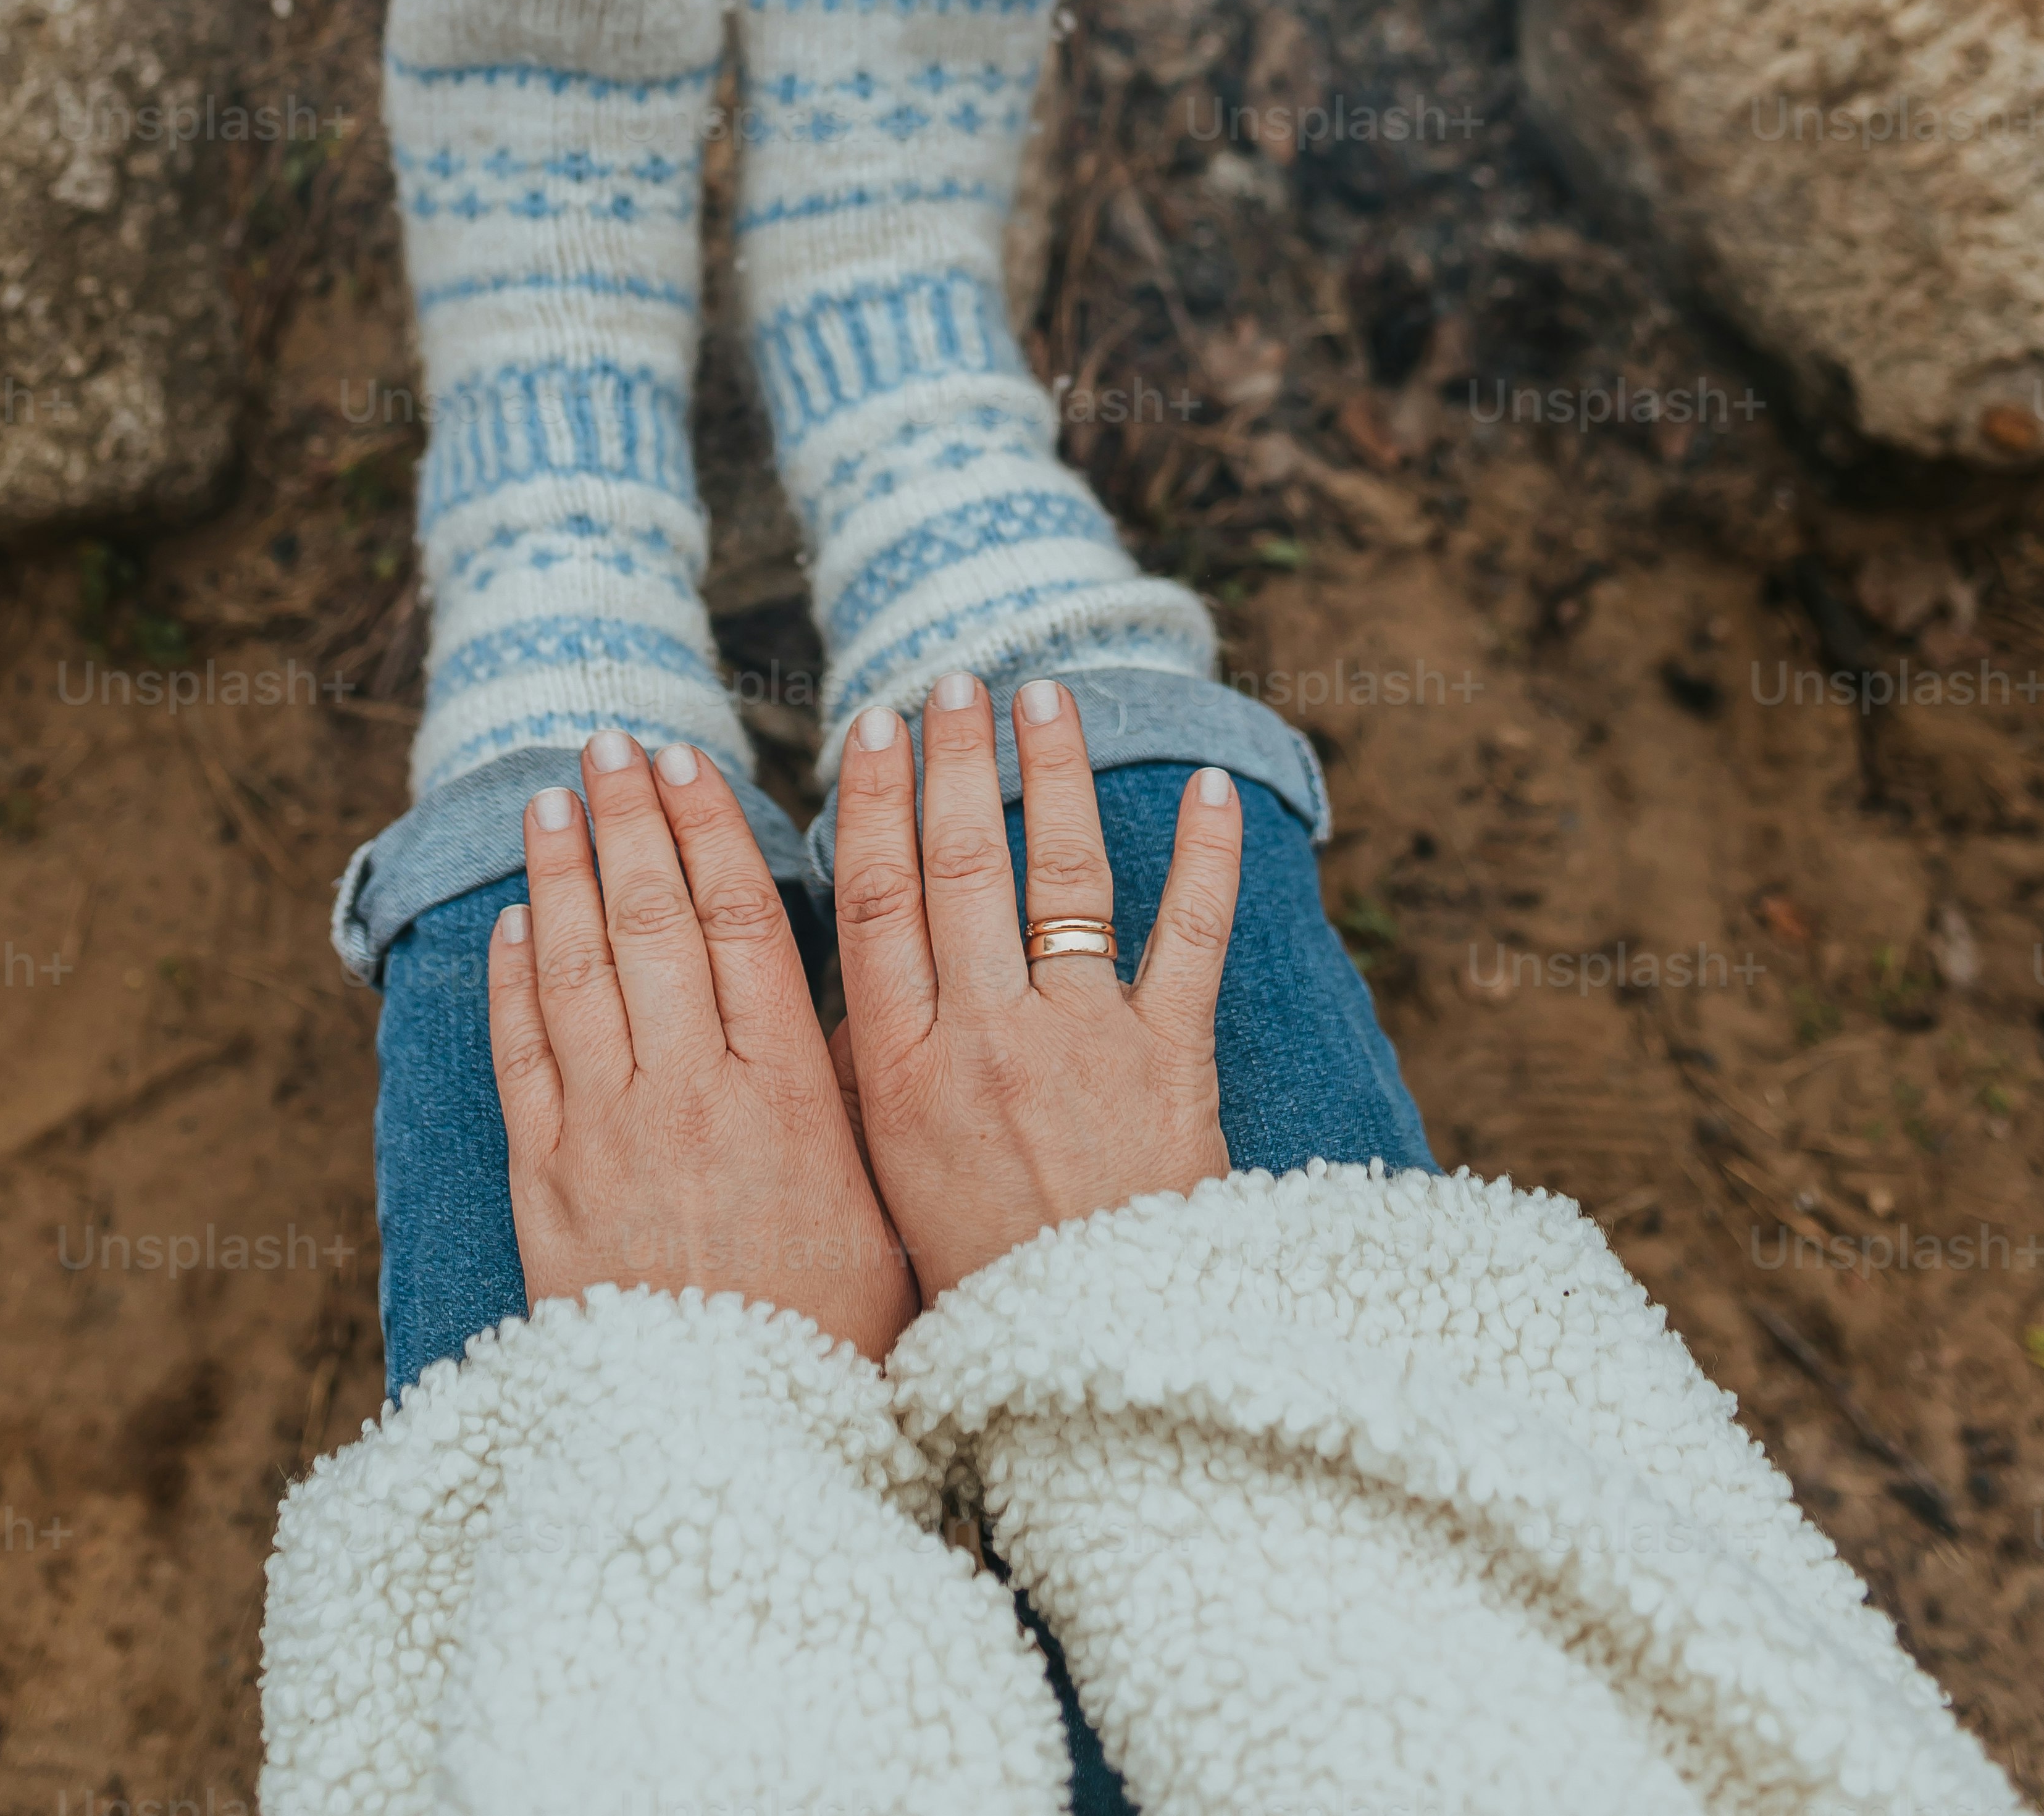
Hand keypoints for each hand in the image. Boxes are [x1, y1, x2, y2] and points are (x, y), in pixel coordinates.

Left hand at [490, 728, 917, 1360]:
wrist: (726, 1454)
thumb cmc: (834, 1342)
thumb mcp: (885, 1206)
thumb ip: (865, 1099)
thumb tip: (870, 1009)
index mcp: (786, 1091)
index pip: (740, 920)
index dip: (710, 829)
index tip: (690, 762)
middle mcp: (690, 1093)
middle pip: (653, 920)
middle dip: (629, 819)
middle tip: (611, 740)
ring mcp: (608, 1136)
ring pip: (578, 970)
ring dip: (564, 873)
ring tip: (555, 797)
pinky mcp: (547, 1188)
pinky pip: (524, 1061)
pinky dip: (515, 983)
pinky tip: (515, 925)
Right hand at [832, 674, 1240, 1304]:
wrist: (1089, 1363)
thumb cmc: (976, 1279)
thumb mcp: (882, 1179)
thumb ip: (863, 1073)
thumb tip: (835, 976)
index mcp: (903, 1069)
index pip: (877, 902)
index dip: (871, 804)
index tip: (869, 725)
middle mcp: (986, 1041)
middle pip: (962, 866)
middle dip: (954, 761)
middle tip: (950, 679)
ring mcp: (1082, 1045)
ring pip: (1062, 879)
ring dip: (1053, 776)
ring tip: (1045, 696)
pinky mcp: (1172, 1063)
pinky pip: (1191, 939)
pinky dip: (1204, 858)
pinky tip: (1208, 787)